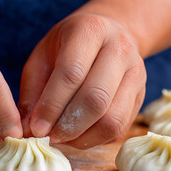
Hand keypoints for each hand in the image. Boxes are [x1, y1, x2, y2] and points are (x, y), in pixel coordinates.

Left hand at [19, 13, 145, 148]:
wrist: (106, 37)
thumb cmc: (66, 48)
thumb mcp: (42, 58)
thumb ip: (33, 92)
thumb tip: (29, 130)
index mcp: (91, 30)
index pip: (72, 72)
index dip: (52, 105)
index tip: (36, 128)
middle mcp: (120, 49)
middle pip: (97, 98)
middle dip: (68, 126)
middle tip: (48, 136)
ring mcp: (137, 74)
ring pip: (113, 119)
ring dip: (83, 137)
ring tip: (62, 137)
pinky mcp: (141, 97)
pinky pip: (119, 128)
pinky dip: (95, 139)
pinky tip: (77, 135)